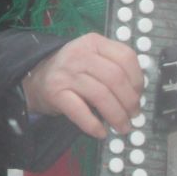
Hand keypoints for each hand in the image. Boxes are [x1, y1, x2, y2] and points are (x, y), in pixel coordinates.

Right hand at [21, 33, 144, 137]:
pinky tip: (101, 132)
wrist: (37, 77)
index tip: (139, 95)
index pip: (125, 56)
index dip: (138, 79)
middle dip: (129, 101)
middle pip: (115, 78)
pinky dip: (94, 125)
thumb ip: (114, 67)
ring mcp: (66, 73)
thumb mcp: (93, 58)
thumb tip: (137, 93)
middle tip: (134, 115)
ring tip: (122, 127)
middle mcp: (79, 54)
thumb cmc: (72, 70)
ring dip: (117, 116)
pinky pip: (80, 111)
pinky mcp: (55, 93)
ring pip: (101, 96)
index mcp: (94, 42)